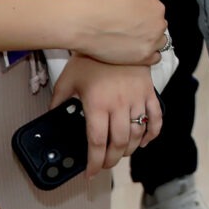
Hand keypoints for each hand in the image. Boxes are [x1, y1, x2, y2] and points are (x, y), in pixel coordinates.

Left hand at [54, 54, 162, 174]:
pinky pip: (156, 118)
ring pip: (137, 134)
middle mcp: (119, 105)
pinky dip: (152, 133)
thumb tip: (52, 115)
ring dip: (129, 150)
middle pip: (118, 143)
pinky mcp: (149, 93)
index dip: (94, 162)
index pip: (97, 142)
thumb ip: (59, 101)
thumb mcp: (68, 79)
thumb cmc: (90, 58)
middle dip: (111, 160)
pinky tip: (145, 141)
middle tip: (104, 164)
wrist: (116, 35)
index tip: (90, 173)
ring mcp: (137, 100)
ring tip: (120, 153)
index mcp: (98, 104)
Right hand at [61, 0, 167, 64]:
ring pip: (159, 43)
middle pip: (159, 28)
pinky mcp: (145, 56)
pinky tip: (136, 53)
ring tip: (133, 43)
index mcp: (156, 7)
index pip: (158, 14)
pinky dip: (148, 56)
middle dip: (148, 30)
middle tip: (133, 32)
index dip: (147, 18)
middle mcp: (158, 24)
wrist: (89, 24)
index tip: (137, 22)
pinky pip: (155, 58)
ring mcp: (152, 41)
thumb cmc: (103, 6)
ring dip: (149, 43)